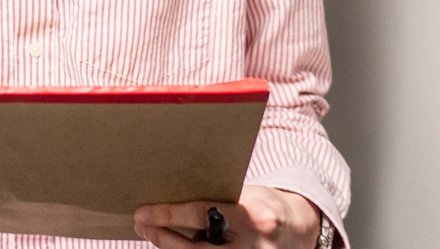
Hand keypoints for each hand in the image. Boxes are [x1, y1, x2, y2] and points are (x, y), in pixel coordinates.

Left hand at [133, 185, 320, 248]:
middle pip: (197, 248)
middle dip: (163, 237)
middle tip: (142, 224)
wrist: (297, 228)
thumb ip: (214, 201)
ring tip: (153, 233)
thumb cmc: (262, 205)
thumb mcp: (243, 196)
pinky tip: (174, 244)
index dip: (168, 215)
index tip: (143, 212)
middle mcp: (254, 244)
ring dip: (172, 248)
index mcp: (253, 216)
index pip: (202, 215)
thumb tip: (168, 198)